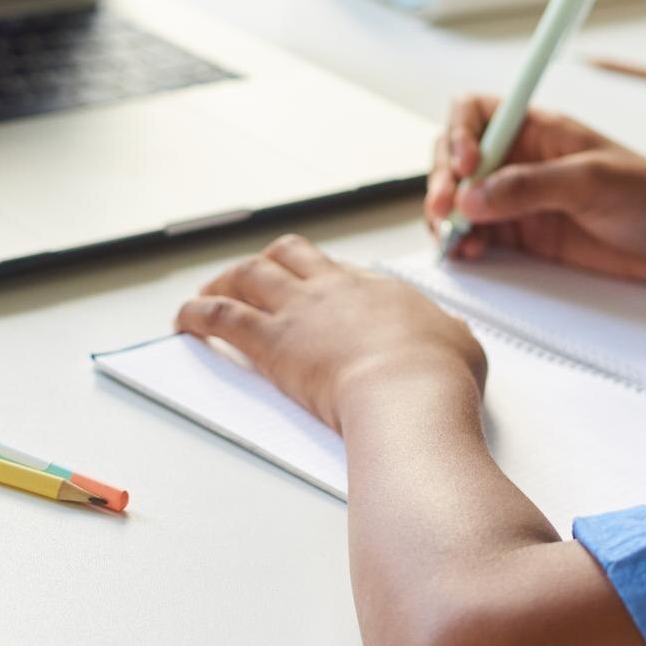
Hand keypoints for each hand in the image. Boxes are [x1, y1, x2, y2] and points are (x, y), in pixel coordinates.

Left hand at [177, 234, 486, 432]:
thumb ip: (449, 336)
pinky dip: (196, 314)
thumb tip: (453, 338)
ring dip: (223, 279)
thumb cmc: (438, 376)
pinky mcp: (272, 341)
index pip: (340, 271)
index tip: (314, 291)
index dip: (321, 278)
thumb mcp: (461, 346)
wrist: (410, 391)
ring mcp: (300, 311)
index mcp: (379, 289)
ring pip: (249, 274)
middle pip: (289, 254)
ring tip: (208, 291)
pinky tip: (184, 320)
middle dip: (267, 262)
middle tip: (252, 276)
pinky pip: (221, 316)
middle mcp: (334, 289)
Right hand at [424, 96, 645, 282]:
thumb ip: (529, 187)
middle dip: (441, 180)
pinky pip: (478, 233)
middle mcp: (522, 159)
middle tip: (446, 211)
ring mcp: (520, 198)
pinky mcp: (525, 234)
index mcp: (539, 129)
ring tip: (454, 238)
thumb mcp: (592, 182)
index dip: (459, 134)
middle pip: (456, 157)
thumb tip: (472, 196)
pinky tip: (468, 252)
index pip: (476, 113)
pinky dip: (464, 241)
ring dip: (447, 215)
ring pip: (460, 198)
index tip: (464, 166)